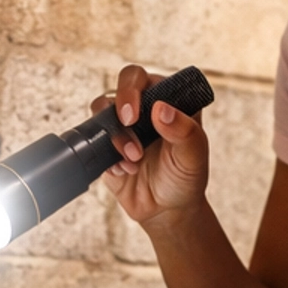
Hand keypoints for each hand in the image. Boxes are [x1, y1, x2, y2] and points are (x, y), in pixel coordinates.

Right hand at [95, 64, 208, 229]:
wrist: (166, 210)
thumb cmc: (185, 178)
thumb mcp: (193, 156)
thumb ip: (184, 131)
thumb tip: (162, 109)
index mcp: (168, 100)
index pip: (147, 78)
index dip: (136, 88)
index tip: (138, 113)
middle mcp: (144, 107)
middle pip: (122, 84)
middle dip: (121, 104)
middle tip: (128, 123)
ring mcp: (122, 126)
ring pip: (103, 112)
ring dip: (116, 136)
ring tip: (134, 159)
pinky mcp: (105, 146)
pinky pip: (94, 141)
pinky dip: (108, 156)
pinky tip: (126, 170)